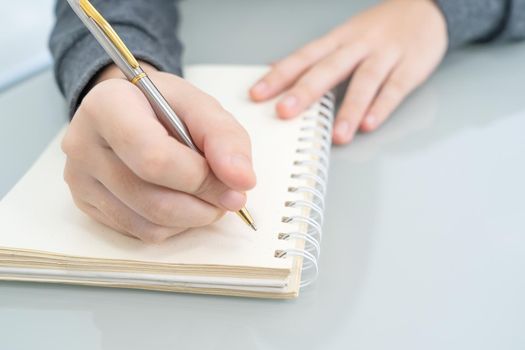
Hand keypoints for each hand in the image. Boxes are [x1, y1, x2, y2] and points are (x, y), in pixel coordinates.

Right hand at [62, 63, 255, 241]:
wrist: (131, 113)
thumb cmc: (165, 107)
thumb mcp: (200, 107)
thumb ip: (225, 138)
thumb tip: (242, 180)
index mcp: (107, 106)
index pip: (154, 158)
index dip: (201, 178)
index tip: (235, 182)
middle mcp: (83, 144)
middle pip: (153, 198)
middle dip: (205, 202)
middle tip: (229, 194)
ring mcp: (80, 180)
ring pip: (151, 223)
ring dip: (195, 217)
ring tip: (208, 195)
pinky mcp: (88, 205)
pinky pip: (142, 233)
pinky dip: (176, 225)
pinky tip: (182, 202)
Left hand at [250, 0, 447, 143]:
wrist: (426, 9)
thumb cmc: (377, 29)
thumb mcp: (344, 37)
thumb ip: (316, 58)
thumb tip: (277, 73)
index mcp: (338, 39)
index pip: (304, 57)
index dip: (280, 75)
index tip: (257, 94)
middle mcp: (358, 45)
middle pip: (329, 68)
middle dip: (305, 91)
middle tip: (284, 112)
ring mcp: (386, 55)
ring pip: (365, 81)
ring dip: (349, 109)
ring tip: (336, 136)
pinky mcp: (411, 67)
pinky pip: (396, 88)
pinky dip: (383, 107)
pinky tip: (369, 124)